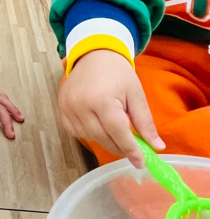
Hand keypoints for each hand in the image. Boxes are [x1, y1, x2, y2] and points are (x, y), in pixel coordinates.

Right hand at [59, 49, 163, 167]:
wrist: (94, 55)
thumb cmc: (117, 73)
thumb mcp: (136, 94)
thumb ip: (145, 122)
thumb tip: (156, 147)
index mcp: (102, 100)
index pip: (118, 133)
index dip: (131, 150)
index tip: (141, 162)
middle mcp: (81, 106)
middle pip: (103, 138)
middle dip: (120, 147)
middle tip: (133, 149)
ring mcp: (68, 108)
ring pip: (90, 137)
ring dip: (105, 139)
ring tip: (115, 130)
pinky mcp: (61, 110)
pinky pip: (76, 132)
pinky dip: (89, 134)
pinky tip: (98, 125)